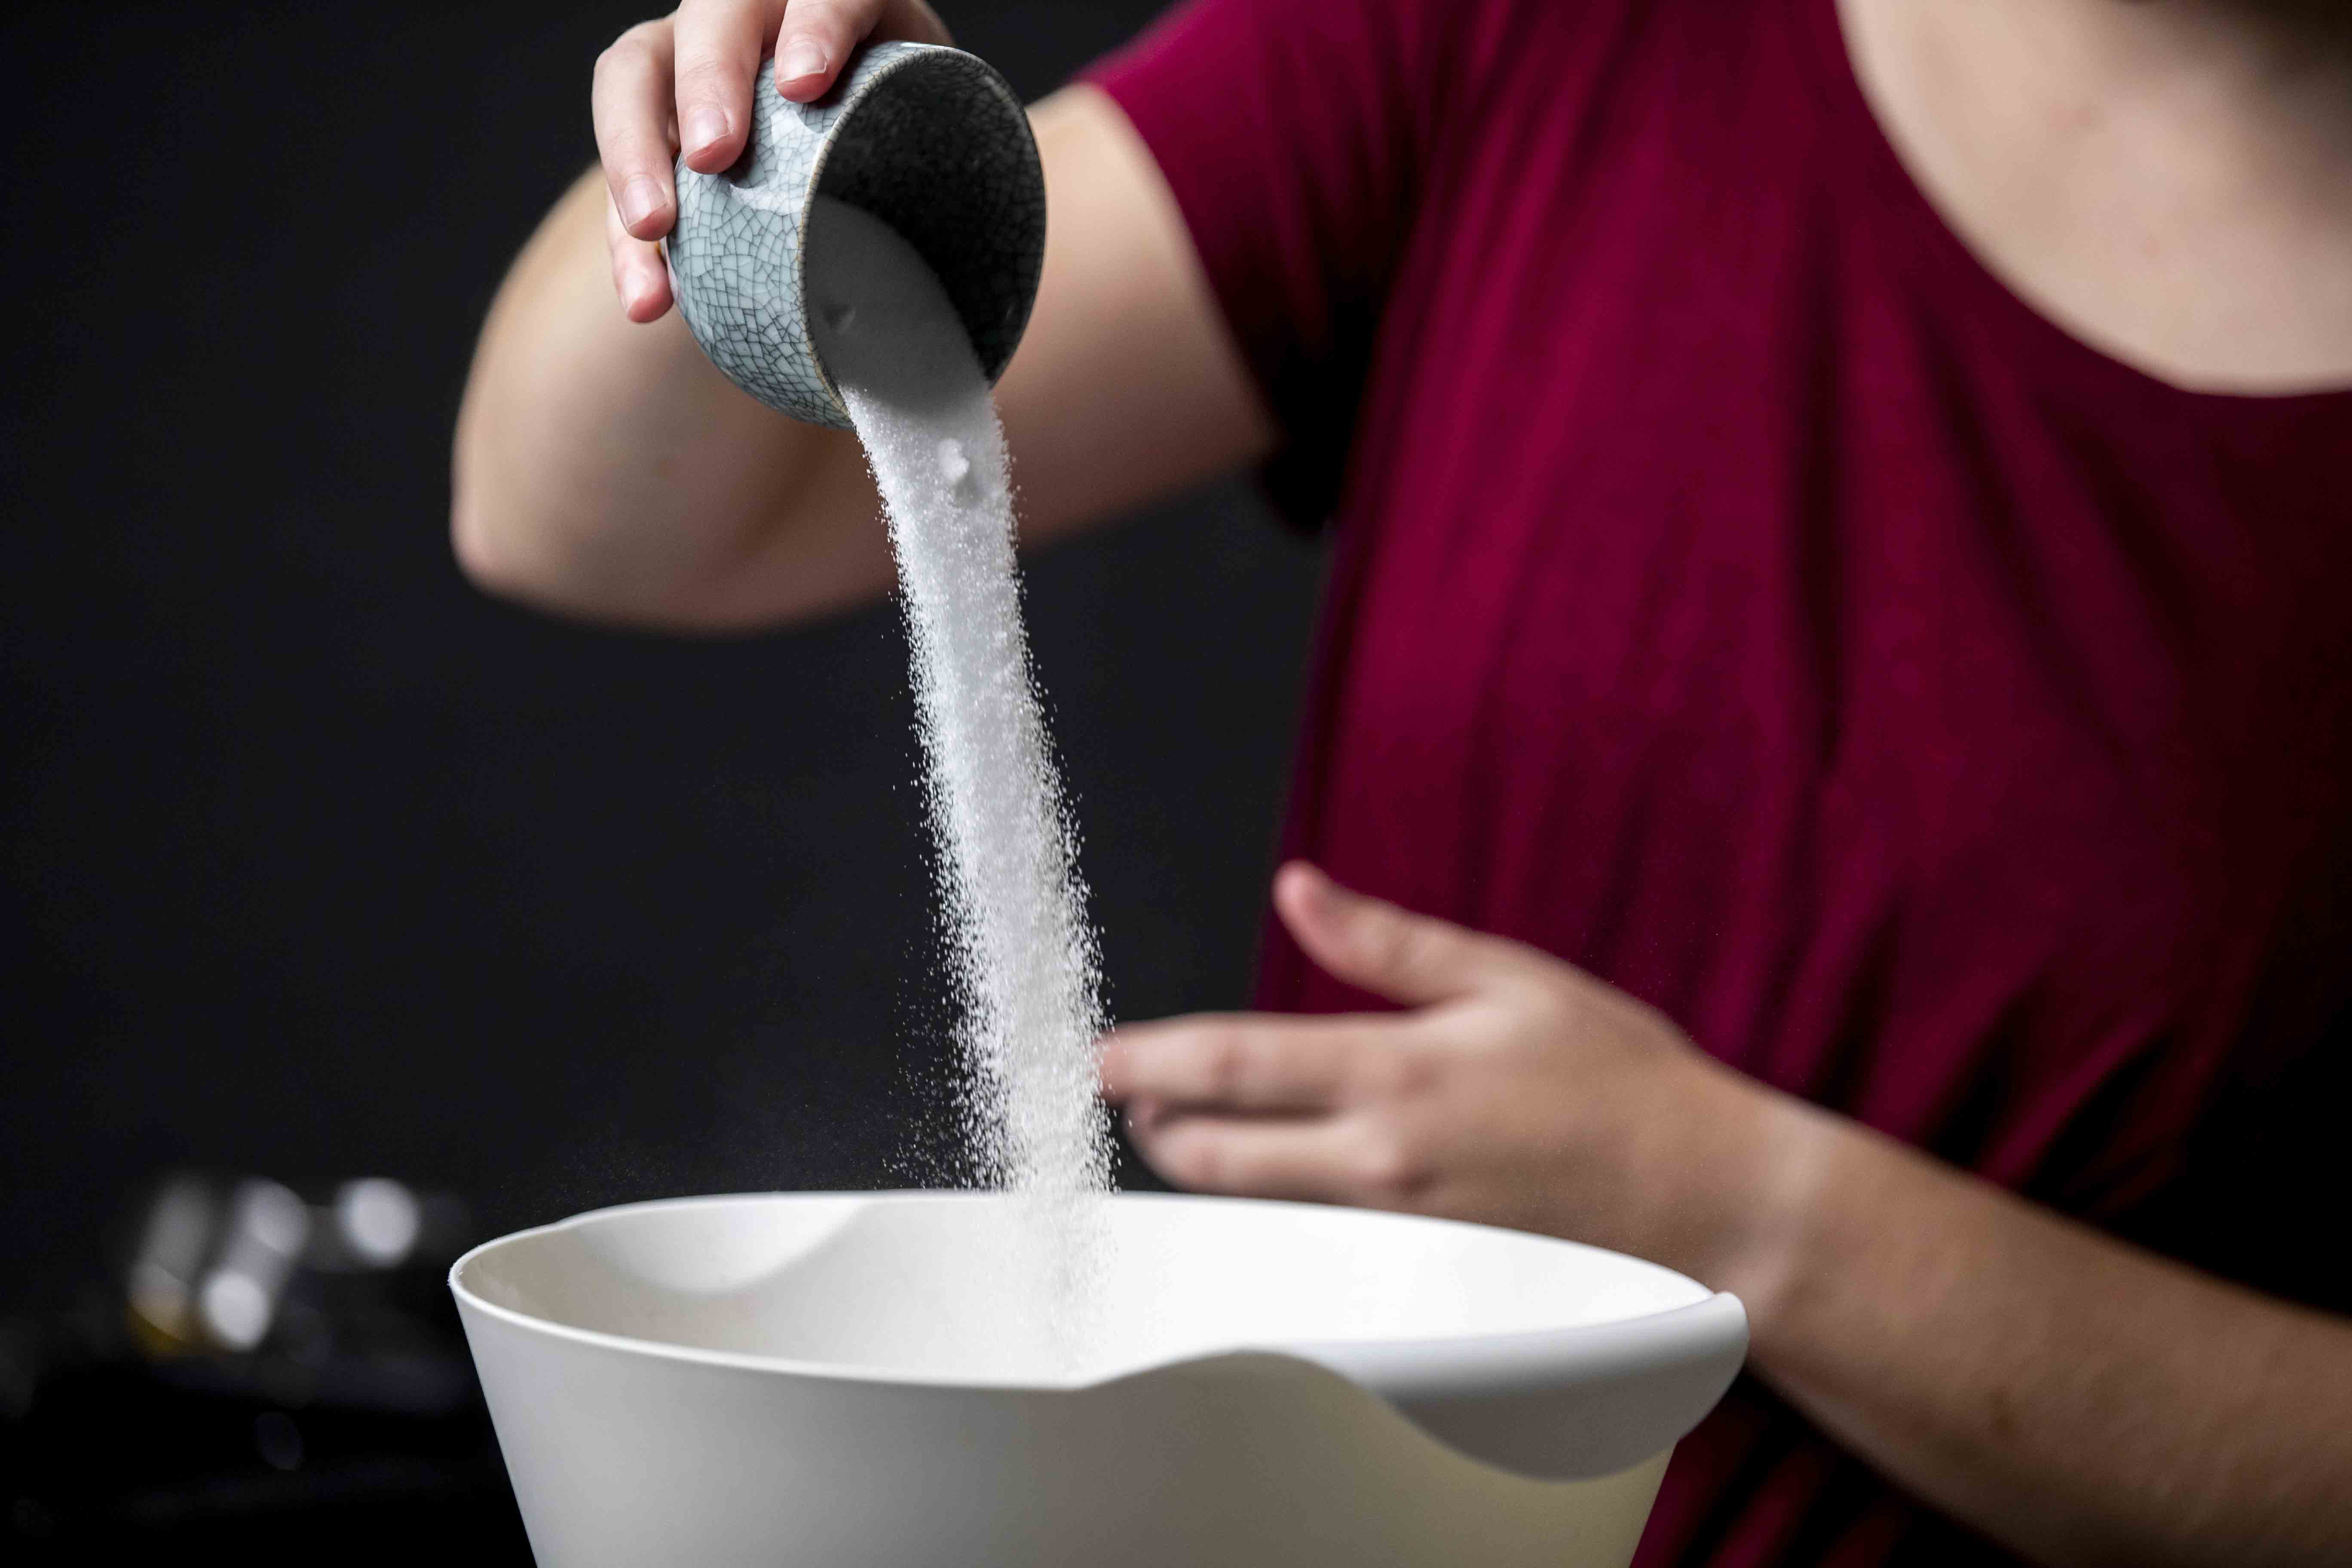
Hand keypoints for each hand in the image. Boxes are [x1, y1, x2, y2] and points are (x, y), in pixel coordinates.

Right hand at [592, 0, 952, 321]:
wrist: (879, 212)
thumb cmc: (930, 190)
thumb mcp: (958, 181)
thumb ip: (966, 213)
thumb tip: (990, 344)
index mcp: (858, 9)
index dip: (819, 22)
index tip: (807, 87)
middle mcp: (765, 17)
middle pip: (718, 11)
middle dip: (710, 79)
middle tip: (716, 159)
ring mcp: (695, 63)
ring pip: (637, 71)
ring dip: (634, 150)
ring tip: (655, 232)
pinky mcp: (653, 125)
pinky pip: (625, 167)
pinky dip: (627, 238)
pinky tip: (647, 302)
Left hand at [1100, 863, 1814, 1296]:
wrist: (1701, 1196)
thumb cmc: (1617, 1077)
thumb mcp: (1507, 978)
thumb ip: (1388, 942)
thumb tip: (1299, 889)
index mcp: (1395, 1076)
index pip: (1232, 1067)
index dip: (1148, 1060)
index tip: (1100, 1054)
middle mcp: (1378, 1162)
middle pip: (1212, 1158)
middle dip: (1150, 1125)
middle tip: (1124, 1091)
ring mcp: (1393, 1227)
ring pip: (1250, 1204)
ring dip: (1198, 1166)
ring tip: (1176, 1124)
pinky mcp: (1416, 1267)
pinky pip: (1308, 1235)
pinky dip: (1266, 1204)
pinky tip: (1266, 1175)